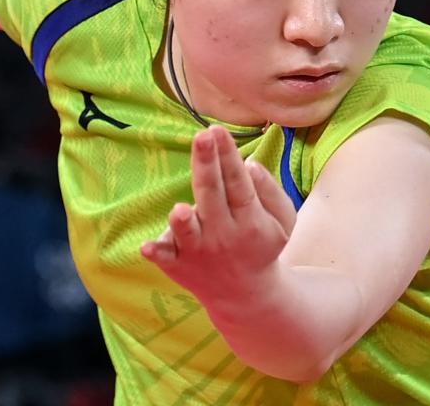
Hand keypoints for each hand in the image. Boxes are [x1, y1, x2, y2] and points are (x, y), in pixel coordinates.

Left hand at [141, 125, 297, 318]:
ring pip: (189, 232)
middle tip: (202, 138)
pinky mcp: (179, 266)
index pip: (238, 182)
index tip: (217, 131)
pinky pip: (167, 258)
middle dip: (207, 165)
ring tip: (180, 210)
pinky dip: (158, 253)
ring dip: (183, 222)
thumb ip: (270, 192)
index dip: (228, 156)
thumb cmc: (260, 245)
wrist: (246, 297)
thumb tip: (249, 164)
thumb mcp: (282, 221)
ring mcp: (199, 252)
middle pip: (212, 195)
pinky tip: (147, 248)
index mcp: (250, 220)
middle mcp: (223, 235)